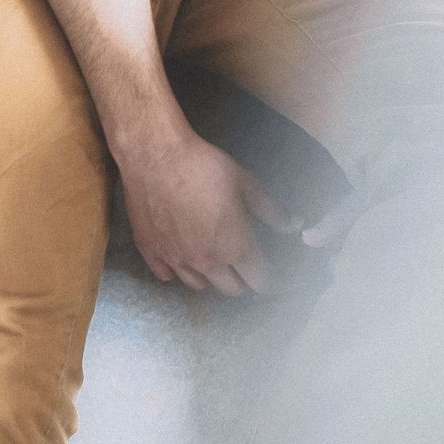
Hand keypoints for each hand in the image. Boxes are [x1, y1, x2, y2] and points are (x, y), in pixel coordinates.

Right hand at [116, 121, 297, 294]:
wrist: (155, 154)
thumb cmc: (202, 165)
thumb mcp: (244, 182)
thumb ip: (270, 209)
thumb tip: (294, 224)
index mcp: (234, 246)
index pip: (259, 280)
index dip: (269, 281)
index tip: (271, 279)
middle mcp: (206, 261)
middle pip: (231, 289)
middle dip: (243, 282)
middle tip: (244, 269)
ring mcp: (175, 259)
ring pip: (199, 285)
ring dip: (211, 278)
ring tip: (214, 263)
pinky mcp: (150, 251)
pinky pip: (167, 275)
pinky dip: (176, 271)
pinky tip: (180, 257)